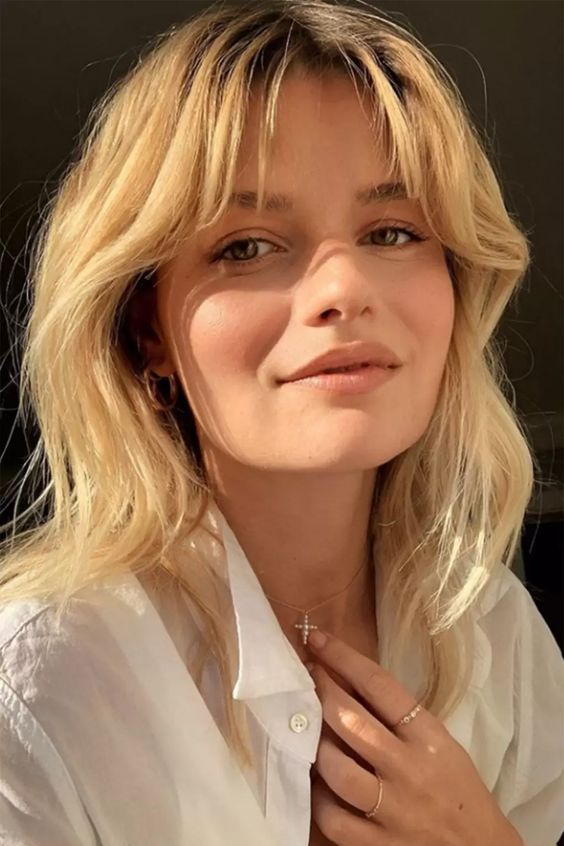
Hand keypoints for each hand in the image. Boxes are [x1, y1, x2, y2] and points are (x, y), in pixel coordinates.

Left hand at [306, 629, 522, 845]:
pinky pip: (332, 817)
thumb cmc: (457, 789)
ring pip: (335, 769)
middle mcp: (409, 769)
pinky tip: (316, 784)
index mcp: (428, 736)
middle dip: (320, 691)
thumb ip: (400, 718)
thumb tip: (347, 681)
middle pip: (350, 720)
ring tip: (307, 733)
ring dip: (314, 745)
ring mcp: (393, 810)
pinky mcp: (378, 845)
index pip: (379, 685)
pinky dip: (317, 798)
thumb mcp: (439, 743)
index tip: (317, 640)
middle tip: (305, 677)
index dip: (342, 658)